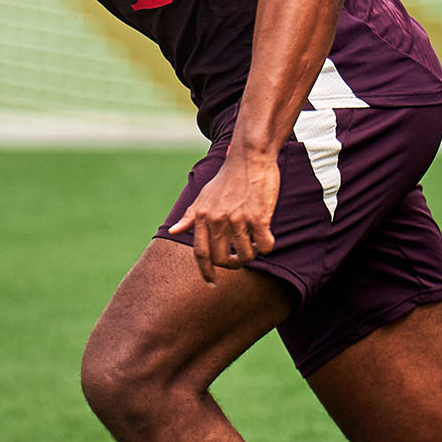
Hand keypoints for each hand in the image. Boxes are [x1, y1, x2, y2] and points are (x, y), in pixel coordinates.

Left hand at [168, 150, 279, 283]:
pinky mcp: (258, 217)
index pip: (200, 253)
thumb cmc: (228, 178)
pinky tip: (267, 236)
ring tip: (255, 242)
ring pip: (247, 255)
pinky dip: (267, 245)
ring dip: (253, 253)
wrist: (249, 158)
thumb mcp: (204, 196)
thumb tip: (173, 231)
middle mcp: (218, 220)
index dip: (206, 272)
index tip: (211, 283)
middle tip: (240, 258)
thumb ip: (190, 216)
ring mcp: (238, 219)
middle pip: (223, 259)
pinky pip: (265, 245)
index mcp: (203, 217)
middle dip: (233, 264)